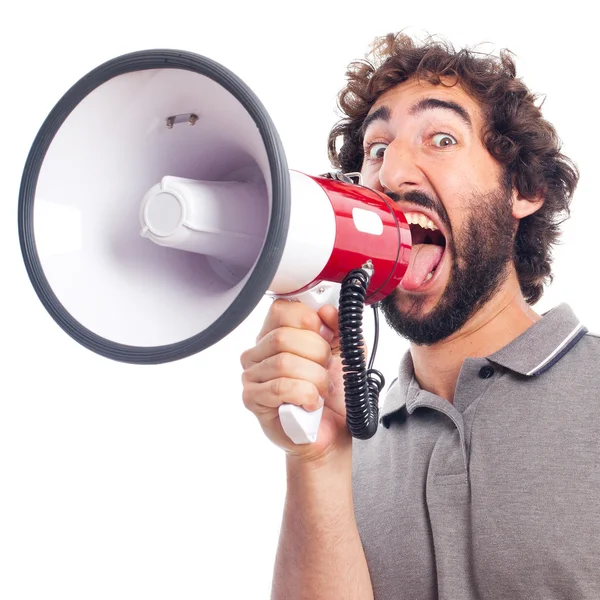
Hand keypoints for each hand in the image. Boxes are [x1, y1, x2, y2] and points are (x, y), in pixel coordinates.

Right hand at [240, 299, 349, 461]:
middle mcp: (259, 352)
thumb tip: (326, 311)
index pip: (281, 310)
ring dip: (314, 379)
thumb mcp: (346, 352)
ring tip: (320, 390)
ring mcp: (252, 375)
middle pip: (283, 337)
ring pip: (284, 363)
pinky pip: (280, 388)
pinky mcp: (253, 399)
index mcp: (276, 334)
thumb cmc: (333, 394)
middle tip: (325, 370)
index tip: (325, 336)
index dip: (308, 320)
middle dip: (317, 354)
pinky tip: (311, 403)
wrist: (333, 433)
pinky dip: (305, 395)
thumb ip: (339, 327)